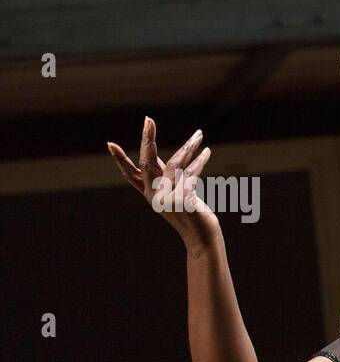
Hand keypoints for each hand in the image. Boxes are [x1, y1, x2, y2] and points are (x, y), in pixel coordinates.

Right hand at [107, 116, 217, 250]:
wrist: (203, 241)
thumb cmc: (192, 217)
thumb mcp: (177, 195)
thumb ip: (171, 178)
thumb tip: (172, 155)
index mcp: (150, 194)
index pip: (131, 175)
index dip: (120, 160)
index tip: (109, 144)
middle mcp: (155, 196)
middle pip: (147, 163)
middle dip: (147, 140)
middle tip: (148, 120)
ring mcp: (167, 199)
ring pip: (175, 165)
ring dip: (188, 147)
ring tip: (199, 134)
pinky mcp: (182, 201)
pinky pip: (191, 175)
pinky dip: (200, 162)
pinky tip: (206, 152)